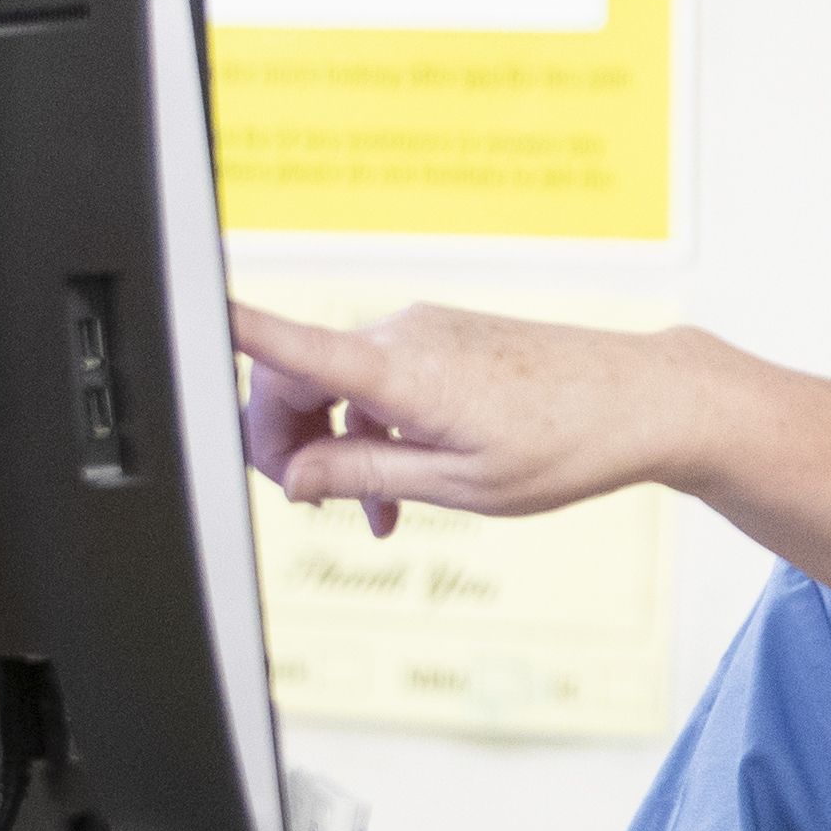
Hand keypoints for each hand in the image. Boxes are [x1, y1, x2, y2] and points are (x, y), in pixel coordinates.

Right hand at [236, 300, 713, 533]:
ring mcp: (426, 333)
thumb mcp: (460, 484)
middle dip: (287, 444)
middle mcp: (406, 336)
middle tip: (314, 506)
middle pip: (298, 380)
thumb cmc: (569, 443)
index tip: (184, 314)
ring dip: (336, 447)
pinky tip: (401, 486)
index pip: (292, 344)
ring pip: (340, 386)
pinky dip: (373, 430)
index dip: (231, 331)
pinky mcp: (446, 340)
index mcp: (402, 371)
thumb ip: (365, 474)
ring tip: (376, 515)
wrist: (646, 400)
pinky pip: (380, 382)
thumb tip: (294, 475)